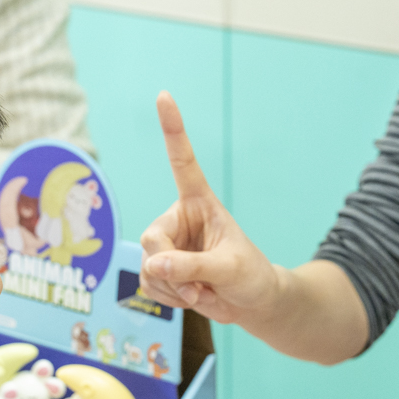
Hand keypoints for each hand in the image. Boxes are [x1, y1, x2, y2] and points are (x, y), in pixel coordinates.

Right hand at [139, 93, 280, 325]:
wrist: (252, 302)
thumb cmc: (249, 276)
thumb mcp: (229, 269)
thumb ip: (192, 266)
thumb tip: (154, 264)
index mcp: (200, 202)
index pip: (182, 161)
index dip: (173, 130)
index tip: (164, 95)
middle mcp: (178, 219)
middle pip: (152, 239)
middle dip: (170, 268)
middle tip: (197, 286)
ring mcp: (167, 245)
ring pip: (147, 267)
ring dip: (172, 289)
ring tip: (201, 291)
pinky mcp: (160, 269)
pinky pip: (147, 285)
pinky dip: (167, 299)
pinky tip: (190, 297)